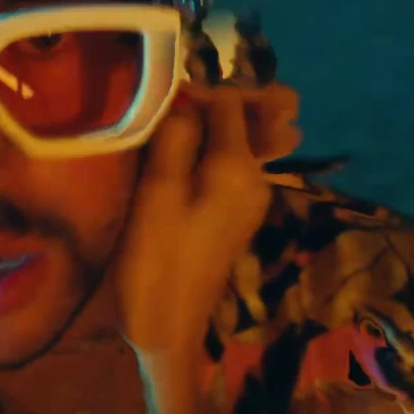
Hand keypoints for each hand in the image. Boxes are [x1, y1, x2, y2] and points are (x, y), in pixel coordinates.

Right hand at [115, 80, 299, 358]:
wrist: (167, 326)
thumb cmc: (156, 257)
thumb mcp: (158, 190)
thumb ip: (175, 136)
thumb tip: (186, 98)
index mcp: (239, 166)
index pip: (231, 100)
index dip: (199, 87)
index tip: (165, 89)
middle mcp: (256, 176)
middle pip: (250, 117)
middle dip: (223, 97)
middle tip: (181, 93)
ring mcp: (252, 196)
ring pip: (245, 138)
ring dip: (218, 120)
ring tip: (181, 114)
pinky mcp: (237, 212)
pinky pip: (235, 162)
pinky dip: (216, 145)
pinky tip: (187, 147)